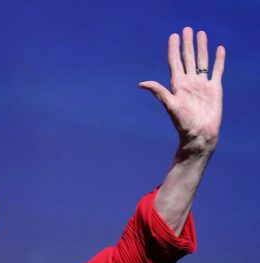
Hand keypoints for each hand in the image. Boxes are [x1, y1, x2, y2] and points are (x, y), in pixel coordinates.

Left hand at [139, 27, 225, 153]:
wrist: (199, 134)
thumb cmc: (183, 123)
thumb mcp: (170, 105)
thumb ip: (159, 92)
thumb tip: (141, 83)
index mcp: (177, 85)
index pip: (175, 62)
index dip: (174, 49)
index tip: (173, 36)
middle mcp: (189, 82)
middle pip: (188, 58)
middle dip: (187, 44)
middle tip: (186, 29)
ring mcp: (201, 85)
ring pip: (202, 61)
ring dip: (202, 48)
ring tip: (201, 34)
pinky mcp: (214, 89)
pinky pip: (217, 70)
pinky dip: (219, 60)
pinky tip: (219, 50)